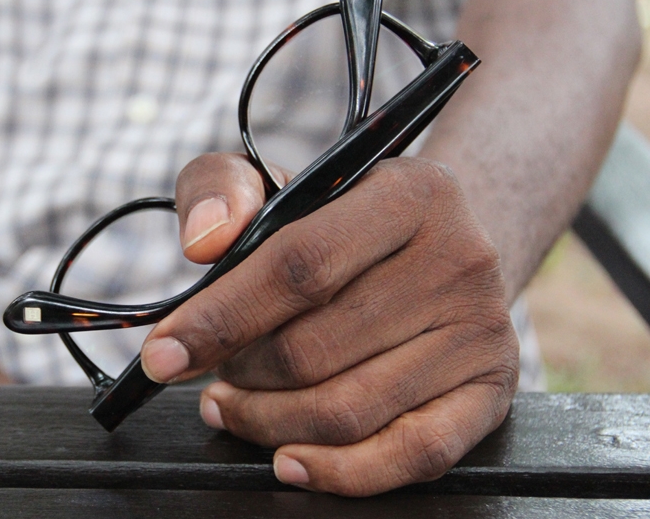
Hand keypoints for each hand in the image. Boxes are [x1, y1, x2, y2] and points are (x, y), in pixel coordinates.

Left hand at [139, 153, 518, 495]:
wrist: (444, 246)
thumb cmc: (347, 221)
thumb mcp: (283, 181)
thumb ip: (223, 189)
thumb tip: (202, 242)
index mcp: (408, 194)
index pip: (299, 266)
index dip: (221, 318)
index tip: (164, 353)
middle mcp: (457, 260)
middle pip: (313, 349)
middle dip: (239, 374)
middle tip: (212, 375)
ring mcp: (479, 333)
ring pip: (348, 410)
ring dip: (267, 422)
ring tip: (233, 406)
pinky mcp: (490, 393)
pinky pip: (411, 455)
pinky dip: (339, 472)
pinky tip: (288, 461)